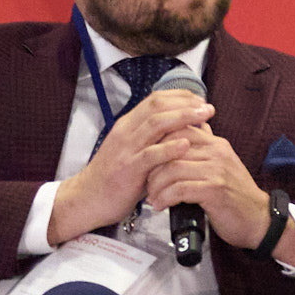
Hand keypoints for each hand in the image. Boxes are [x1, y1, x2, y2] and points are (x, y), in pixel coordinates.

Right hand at [46, 87, 215, 245]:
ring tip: (203, 117)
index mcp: (128, 125)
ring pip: (155, 124)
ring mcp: (126, 149)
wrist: (87, 198)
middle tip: (207, 106)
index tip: (200, 99)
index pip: (155, 99)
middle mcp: (126, 132)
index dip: (180, 96)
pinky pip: (150, 155)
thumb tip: (180, 131)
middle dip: (186, 103)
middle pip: (157, 106)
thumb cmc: (114, 177)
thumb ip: (152, 140)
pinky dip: (169, 148)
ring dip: (183, 118)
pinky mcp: (128, 169)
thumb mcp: (132, 151)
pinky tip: (186, 144)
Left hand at [142, 126, 278, 253]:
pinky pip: (180, 189)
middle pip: (171, 148)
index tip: (147, 162)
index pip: (179, 129)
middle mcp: (217, 152)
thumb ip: (202, 154)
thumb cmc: (235, 197)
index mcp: (216, 144)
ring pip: (172, 168)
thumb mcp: (220, 168)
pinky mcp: (215, 190)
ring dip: (156, 185)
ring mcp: (217, 170)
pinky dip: (165, 198)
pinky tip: (161, 205)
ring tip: (152, 198)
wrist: (259, 220)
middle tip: (146, 183)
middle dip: (152, 167)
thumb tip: (178, 144)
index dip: (157, 144)